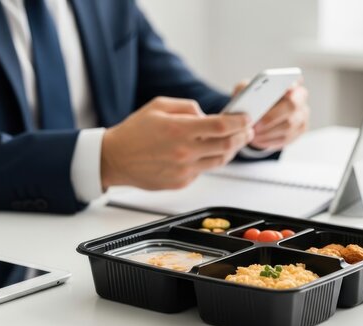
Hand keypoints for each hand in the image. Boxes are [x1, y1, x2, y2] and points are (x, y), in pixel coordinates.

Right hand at [100, 97, 252, 189]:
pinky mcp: (181, 182)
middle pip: (226, 146)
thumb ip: (188, 107)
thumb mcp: (159, 106)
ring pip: (219, 161)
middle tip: (247, 130)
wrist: (114, 159)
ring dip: (230, 150)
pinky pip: (203, 170)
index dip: (239, 122)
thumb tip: (208, 115)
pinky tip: (206, 152)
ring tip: (233, 141)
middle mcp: (184, 151)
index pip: (221, 126)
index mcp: (179, 129)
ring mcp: (183, 170)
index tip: (247, 119)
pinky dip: (209, 160)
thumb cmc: (135, 131)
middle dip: (242, 136)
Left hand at [232, 80, 309, 150]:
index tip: (279, 92)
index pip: (293, 82)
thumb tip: (245, 94)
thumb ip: (246, 88)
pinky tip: (257, 140)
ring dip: (268, 132)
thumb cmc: (255, 98)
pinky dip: (269, 140)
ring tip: (252, 134)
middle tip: (255, 124)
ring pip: (288, 126)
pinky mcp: (298, 131)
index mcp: (290, 84)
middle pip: (291, 106)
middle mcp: (300, 99)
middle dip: (272, 116)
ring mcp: (301, 116)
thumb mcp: (247, 90)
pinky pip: (285, 138)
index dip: (288, 87)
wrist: (262, 114)